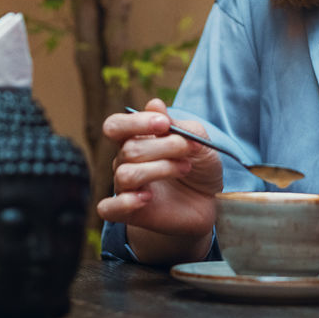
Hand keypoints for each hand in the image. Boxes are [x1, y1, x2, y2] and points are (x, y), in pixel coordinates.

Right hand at [96, 98, 223, 242]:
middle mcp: (125, 161)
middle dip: (164, 146)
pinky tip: (148, 198)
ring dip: (160, 169)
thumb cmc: (200, 165)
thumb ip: (177, 125)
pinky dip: (126, 202)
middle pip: (129, 149)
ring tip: (184, 168)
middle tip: (188, 149)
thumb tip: (154, 104)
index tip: (164, 124)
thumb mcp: (199, 141)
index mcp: (136, 138)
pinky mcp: (129, 213)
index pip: (115, 126)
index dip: (135, 122)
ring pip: (126, 174)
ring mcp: (126, 188)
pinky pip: (108, 208)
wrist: (210, 200)